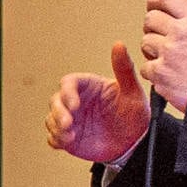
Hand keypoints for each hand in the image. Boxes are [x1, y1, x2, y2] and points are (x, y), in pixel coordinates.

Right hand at [47, 42, 147, 164]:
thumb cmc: (134, 113)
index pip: (69, 83)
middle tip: (68, 123)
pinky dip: (56, 139)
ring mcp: (71, 120)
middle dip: (58, 112)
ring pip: (51, 119)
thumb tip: (119, 45)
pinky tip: (66, 142)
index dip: (67, 92)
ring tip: (70, 136)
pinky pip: (54, 137)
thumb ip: (124, 68)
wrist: (134, 142)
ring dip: (57, 127)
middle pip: (55, 101)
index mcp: (88, 86)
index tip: (75, 105)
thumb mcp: (132, 91)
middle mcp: (76, 102)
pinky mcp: (69, 137)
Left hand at [138, 0, 186, 112]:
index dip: (155, 0)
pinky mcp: (159, 72)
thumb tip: (176, 16)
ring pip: (145, 43)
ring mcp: (168, 52)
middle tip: (159, 37)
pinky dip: (154, 73)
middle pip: (150, 19)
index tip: (152, 4)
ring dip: (153, 51)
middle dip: (152, 28)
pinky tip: (168, 75)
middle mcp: (180, 33)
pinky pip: (146, 67)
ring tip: (169, 60)